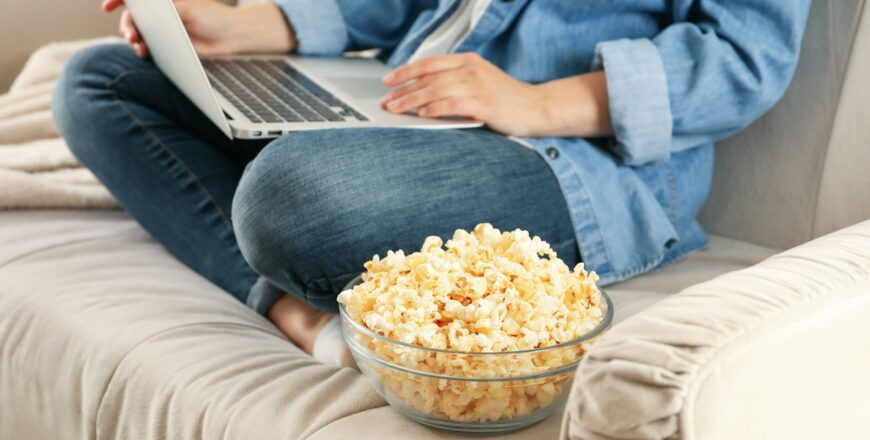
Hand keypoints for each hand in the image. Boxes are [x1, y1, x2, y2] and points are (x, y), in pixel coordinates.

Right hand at [102, 0, 295, 57]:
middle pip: (134, 17)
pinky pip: (150, 48)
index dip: (119, 0)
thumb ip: (164, 7)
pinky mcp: (169, 48)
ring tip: (137, 45)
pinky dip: (142, 50)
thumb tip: (141, 6)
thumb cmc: (214, 17)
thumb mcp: (186, 8)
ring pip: (139, 34)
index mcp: (165, 1)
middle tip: (130, 34)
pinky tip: (142, 52)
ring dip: (133, 39)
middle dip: (127, 24)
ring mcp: (164, 31)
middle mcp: (162, 15)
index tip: (108, 6)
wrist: (233, 38)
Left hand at [381, 53, 613, 137]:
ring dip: (412, 100)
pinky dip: (435, 108)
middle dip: (403, 90)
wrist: (538, 108)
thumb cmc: (507, 100)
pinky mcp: (485, 103)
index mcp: (469, 61)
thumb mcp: (480, 84)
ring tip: (396, 109)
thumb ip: (455, 84)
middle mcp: (472, 69)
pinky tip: (422, 114)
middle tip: (386, 102)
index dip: (406, 71)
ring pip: (436, 89)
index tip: (387, 82)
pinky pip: (453, 103)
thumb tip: (422, 95)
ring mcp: (479, 85)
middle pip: (428, 77)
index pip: (429, 63)